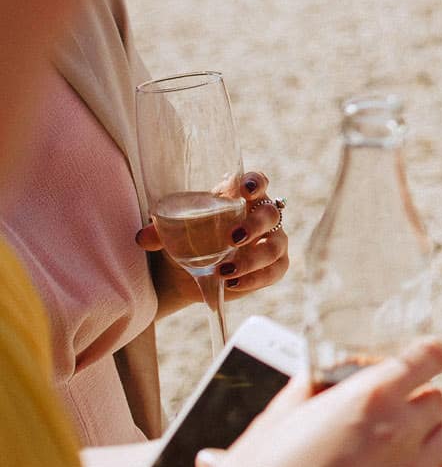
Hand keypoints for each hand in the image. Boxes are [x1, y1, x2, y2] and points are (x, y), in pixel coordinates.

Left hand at [140, 170, 288, 315]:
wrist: (185, 274)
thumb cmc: (185, 240)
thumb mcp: (172, 232)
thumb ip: (159, 232)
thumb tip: (142, 237)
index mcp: (241, 197)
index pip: (258, 182)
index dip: (256, 182)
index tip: (246, 189)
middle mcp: (262, 217)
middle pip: (270, 214)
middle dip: (254, 226)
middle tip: (232, 239)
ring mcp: (271, 241)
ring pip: (274, 246)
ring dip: (252, 259)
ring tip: (224, 271)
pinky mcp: (273, 266)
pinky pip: (274, 271)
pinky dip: (255, 279)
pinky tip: (234, 284)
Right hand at [170, 339, 441, 466]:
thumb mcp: (281, 413)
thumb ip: (324, 384)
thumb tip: (342, 373)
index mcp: (368, 397)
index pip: (432, 355)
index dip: (427, 357)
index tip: (420, 363)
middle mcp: (397, 431)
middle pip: (439, 399)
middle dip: (416, 402)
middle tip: (385, 417)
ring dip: (431, 437)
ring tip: (400, 446)